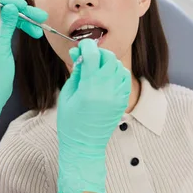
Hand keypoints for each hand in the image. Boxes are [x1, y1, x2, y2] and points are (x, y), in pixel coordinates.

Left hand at [0, 0, 46, 135]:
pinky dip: (24, 28)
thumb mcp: (1, 50)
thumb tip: (11, 6)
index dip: (12, 2)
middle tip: (42, 17)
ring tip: (41, 28)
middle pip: (6, 10)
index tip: (26, 6)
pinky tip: (35, 33)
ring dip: (27, 21)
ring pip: (11, 18)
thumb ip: (5, 27)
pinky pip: (12, 28)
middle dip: (25, 12)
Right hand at [56, 39, 131, 192]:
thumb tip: (79, 54)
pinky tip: (106, 76)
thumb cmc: (70, 123)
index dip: (86, 46)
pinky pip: (124, 79)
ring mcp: (117, 97)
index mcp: (90, 90)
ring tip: (97, 67)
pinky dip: (116, 72)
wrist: (84, 146)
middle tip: (88, 56)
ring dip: (108, 62)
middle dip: (99, 53)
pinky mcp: (122, 102)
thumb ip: (76, 73)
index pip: (93, 56)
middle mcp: (107, 91)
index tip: (81, 45)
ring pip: (119, 67)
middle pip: (109, 59)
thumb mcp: (67, 95)